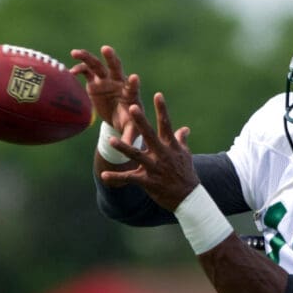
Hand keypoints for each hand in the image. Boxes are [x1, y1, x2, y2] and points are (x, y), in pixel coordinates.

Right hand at [69, 45, 142, 130]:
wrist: (118, 119)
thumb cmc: (128, 123)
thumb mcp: (130, 131)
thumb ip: (129, 137)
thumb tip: (129, 148)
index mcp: (130, 94)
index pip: (132, 87)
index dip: (133, 83)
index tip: (134, 78)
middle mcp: (118, 83)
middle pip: (116, 68)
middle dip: (111, 58)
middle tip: (106, 49)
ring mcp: (106, 81)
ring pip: (97, 66)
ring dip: (87, 58)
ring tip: (75, 52)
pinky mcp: (95, 82)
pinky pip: (86, 72)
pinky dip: (79, 70)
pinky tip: (70, 72)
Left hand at [103, 92, 199, 211]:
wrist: (189, 197)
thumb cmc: (186, 174)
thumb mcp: (185, 155)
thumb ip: (181, 140)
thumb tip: (184, 128)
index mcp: (170, 146)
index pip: (166, 124)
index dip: (162, 109)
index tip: (158, 94)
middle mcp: (162, 155)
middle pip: (150, 135)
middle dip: (141, 121)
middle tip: (132, 107)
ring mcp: (155, 168)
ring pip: (136, 155)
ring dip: (123, 147)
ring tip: (111, 140)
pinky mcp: (148, 181)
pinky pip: (129, 178)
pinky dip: (116, 177)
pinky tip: (104, 175)